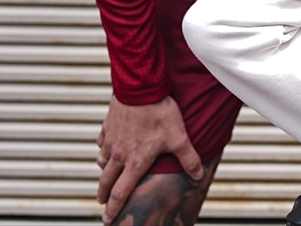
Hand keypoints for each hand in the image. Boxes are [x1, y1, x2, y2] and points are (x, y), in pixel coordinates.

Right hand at [96, 95, 202, 222]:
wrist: (141, 88)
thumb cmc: (160, 113)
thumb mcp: (179, 138)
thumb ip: (189, 159)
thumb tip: (198, 175)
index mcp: (135, 162)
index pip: (121, 192)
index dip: (114, 208)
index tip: (108, 219)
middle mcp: (119, 154)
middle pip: (106, 181)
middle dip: (104, 195)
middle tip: (102, 203)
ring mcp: (111, 139)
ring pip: (102, 161)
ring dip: (103, 171)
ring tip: (105, 176)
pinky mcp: (108, 125)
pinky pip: (102, 141)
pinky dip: (104, 148)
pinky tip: (107, 147)